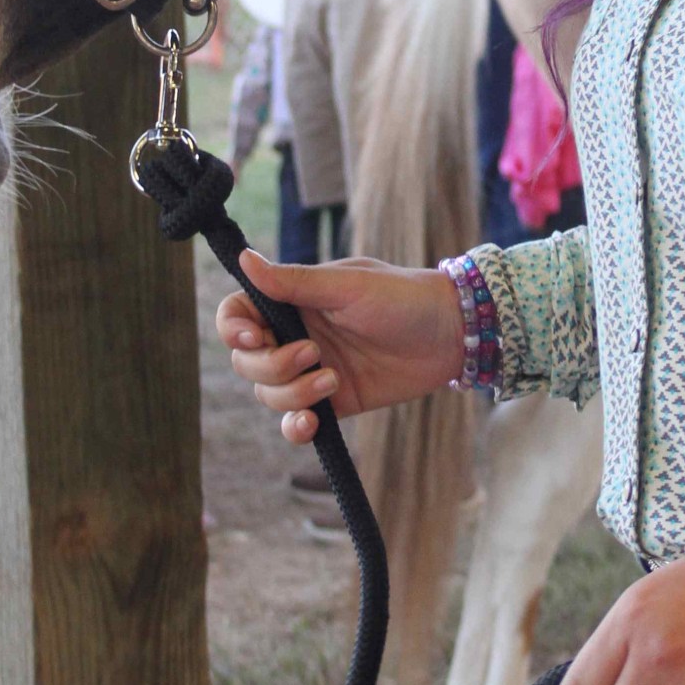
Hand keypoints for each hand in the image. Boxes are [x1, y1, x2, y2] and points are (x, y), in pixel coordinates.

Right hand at [215, 249, 463, 443]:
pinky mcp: (335, 402)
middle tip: (311, 354)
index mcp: (293, 300)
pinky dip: (295, 427)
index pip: (238, 315)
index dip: (233, 329)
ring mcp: (313, 370)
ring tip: (332, 381)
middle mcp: (296, 335)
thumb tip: (244, 258)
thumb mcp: (347, 286)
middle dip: (270, 365)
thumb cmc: (402, 297)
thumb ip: (293, 282)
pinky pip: (297, 422)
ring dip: (291, 394)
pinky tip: (311, 424)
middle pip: (247, 362)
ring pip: (269, 394)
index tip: (253, 337)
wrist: (452, 334)